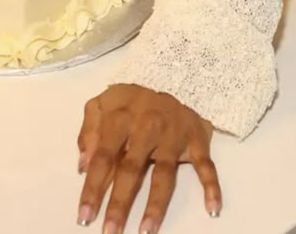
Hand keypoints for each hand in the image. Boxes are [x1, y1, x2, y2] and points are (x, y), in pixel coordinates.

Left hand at [76, 83, 220, 233]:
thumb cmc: (134, 99)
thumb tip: (83, 165)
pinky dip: (211, 186)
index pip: (103, 157)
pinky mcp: (197, 140)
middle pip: (131, 169)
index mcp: (122, 118)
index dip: (93, 187)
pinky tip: (212, 209)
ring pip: (164, 173)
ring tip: (146, 231)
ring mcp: (174, 136)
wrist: (174, 76)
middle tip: (109, 232)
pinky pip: (206, 165)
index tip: (84, 216)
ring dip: (156, 204)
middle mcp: (147, 127)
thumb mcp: (105, 102)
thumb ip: (89, 129)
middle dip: (119, 203)